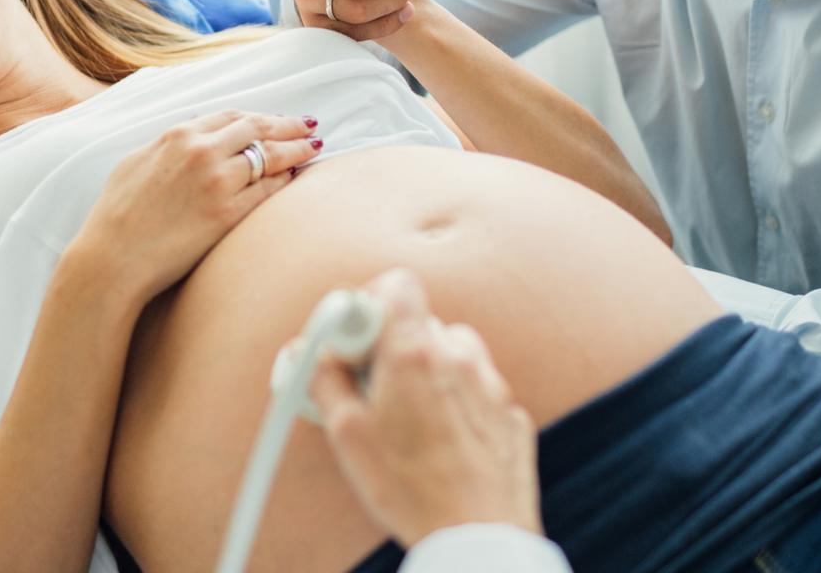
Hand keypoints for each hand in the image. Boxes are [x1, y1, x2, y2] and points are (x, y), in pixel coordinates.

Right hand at [72, 111, 321, 302]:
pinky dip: (285, 181)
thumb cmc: (116, 215)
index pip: (232, 117)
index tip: (277, 119)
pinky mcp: (227, 214)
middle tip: (309, 125)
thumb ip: (168, 147)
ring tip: (314, 147)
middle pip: (258, 129)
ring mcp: (217, 182)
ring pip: (270, 157)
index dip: (260, 117)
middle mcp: (201, 152)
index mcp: (178, 136)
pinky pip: (267, 191)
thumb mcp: (136, 163)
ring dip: (296, 150)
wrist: (112, 259)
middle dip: (288, 125)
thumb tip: (191, 139)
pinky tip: (296, 178)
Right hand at [311, 269, 542, 547]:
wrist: (477, 537)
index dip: (368, 306)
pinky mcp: (509, 410)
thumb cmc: (410, 490)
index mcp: (414, 352)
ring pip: (451, 352)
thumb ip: (325, 380)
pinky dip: (457, 400)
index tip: (353, 341)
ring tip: (409, 417)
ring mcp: (490, 382)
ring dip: (427, 371)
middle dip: (391, 348)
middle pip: (418, 323)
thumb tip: (311, 355)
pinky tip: (442, 439)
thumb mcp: (347, 436)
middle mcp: (458, 356)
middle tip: (372, 389)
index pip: (395, 284)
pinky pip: (476, 387)